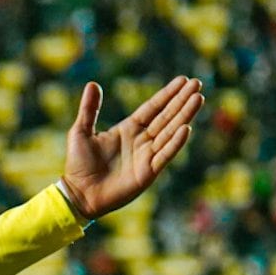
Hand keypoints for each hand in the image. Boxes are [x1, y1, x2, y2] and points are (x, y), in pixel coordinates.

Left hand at [59, 76, 203, 221]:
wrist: (78, 194)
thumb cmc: (78, 165)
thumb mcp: (81, 132)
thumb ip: (89, 109)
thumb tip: (92, 84)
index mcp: (128, 129)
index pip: (153, 107)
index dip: (168, 94)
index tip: (183, 80)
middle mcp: (141, 140)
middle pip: (166, 116)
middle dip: (181, 100)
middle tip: (197, 83)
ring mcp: (146, 156)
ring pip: (170, 132)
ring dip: (184, 116)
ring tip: (198, 98)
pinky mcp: (148, 172)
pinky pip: (164, 155)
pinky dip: (175, 142)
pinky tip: (186, 128)